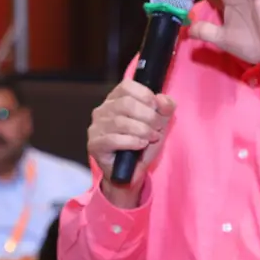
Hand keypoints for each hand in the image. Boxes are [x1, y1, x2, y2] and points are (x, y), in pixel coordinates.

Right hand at [88, 79, 175, 207]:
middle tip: (157, 127)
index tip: (156, 109)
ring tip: (151, 137)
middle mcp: (102, 110)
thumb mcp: (159, 123)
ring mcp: (96, 127)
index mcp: (116, 99)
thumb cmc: (142, 144)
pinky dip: (132, 142)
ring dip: (142, 130)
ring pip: (120, 122)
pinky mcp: (95, 144)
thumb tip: (162, 100)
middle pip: (126, 103)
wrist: (131, 173)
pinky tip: (141, 145)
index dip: (145, 95)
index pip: (127, 86)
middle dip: (148, 116)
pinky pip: (113, 139)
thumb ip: (165, 108)